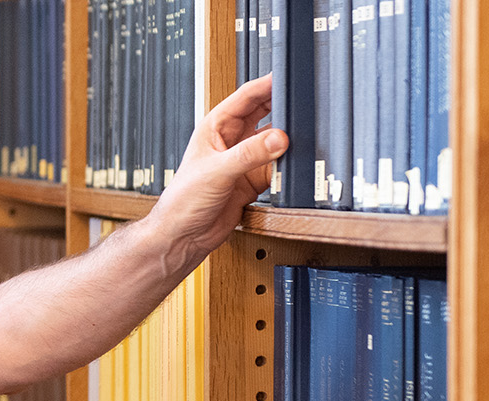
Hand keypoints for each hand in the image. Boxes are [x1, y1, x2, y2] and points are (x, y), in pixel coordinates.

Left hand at [149, 75, 288, 255]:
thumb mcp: (216, 171)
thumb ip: (249, 154)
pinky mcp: (253, 180)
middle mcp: (231, 141)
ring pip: (274, 140)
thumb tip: (279, 138)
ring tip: (306, 132)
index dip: (267, 84)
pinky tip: (297, 163)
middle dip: (284, 106)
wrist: (183, 235)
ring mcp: (244, 160)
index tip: (288, 77)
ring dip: (288, 138)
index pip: (246, 97)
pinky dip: (288, 165)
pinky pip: (277, 166)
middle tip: (306, 100)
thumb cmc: (182, 200)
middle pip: (265, 114)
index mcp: (215, 128)